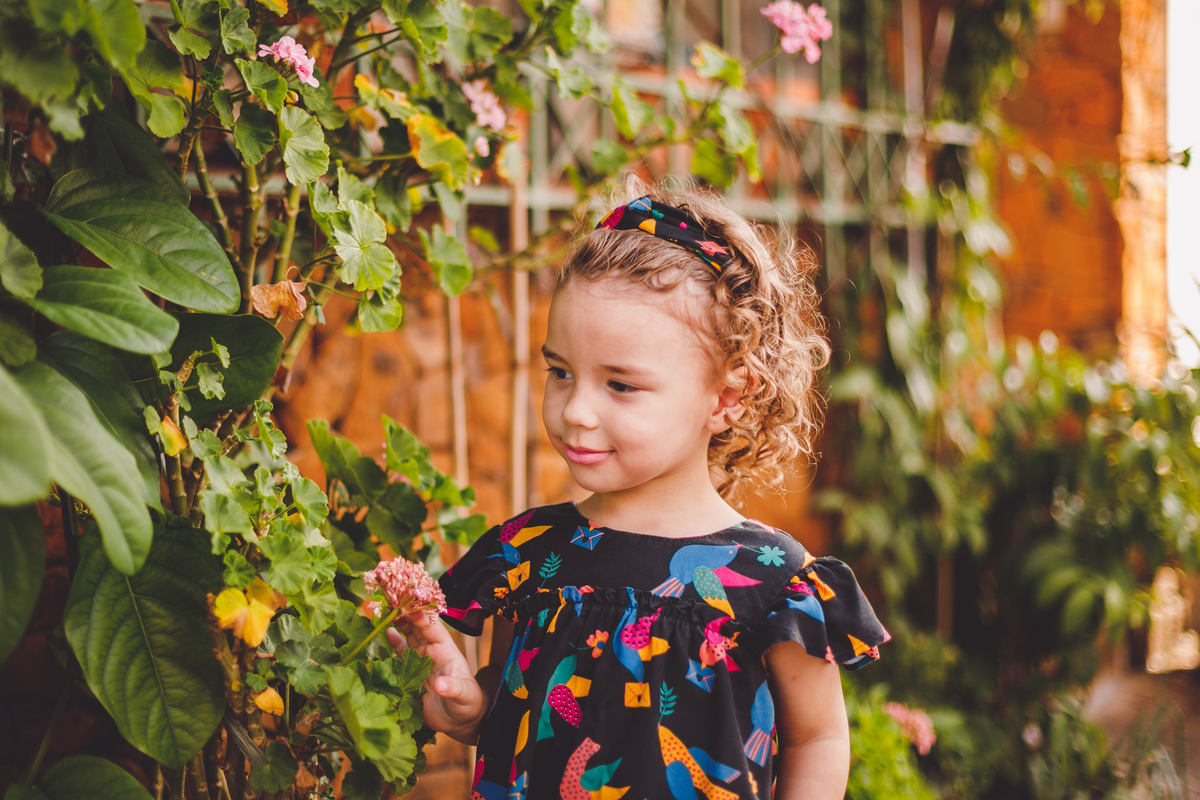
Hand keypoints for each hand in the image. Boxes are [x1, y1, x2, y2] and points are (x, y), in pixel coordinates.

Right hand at [387, 612, 486, 741]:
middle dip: (406, 614)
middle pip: (417, 628)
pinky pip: (401, 654)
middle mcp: (432, 652)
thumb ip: (452, 688)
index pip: (433, 628)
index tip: (408, 607)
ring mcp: (420, 662)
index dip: (421, 617)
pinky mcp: (410, 674)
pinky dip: (394, 642)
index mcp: (446, 651)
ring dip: (399, 624)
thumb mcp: (464, 695)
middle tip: (392, 601)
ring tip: (387, 611)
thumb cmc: (468, 703)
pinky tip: (386, 631)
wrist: (459, 721)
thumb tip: (438, 686)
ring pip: (408, 637)